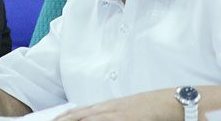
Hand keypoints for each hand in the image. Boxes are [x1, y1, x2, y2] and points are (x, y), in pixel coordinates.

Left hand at [53, 89, 180, 120]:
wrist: (168, 102)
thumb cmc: (148, 109)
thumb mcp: (125, 113)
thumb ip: (110, 115)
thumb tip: (99, 116)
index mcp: (106, 107)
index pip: (79, 111)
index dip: (63, 116)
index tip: (52, 120)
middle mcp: (106, 108)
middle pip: (78, 114)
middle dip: (61, 120)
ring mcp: (114, 112)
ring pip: (87, 117)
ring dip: (71, 120)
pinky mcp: (123, 117)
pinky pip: (104, 120)